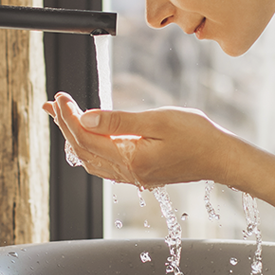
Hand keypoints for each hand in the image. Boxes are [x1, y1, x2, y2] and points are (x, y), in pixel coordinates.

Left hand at [41, 92, 252, 188]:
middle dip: (65, 125)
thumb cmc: (197, 135)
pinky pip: (104, 164)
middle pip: (82, 150)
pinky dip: (89, 147)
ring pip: (91, 159)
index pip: (85, 138)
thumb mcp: (157, 121)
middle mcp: (128, 173)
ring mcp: (133, 177)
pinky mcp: (140, 174)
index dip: (68, 117)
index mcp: (130, 160)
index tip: (59, 97)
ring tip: (61, 117)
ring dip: (73, 137)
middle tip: (53, 103)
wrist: (221, 158)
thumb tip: (85, 118)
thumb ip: (119, 121)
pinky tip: (87, 136)